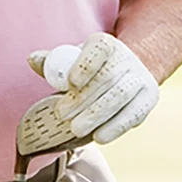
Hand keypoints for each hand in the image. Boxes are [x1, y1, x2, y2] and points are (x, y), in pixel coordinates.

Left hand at [29, 32, 158, 144]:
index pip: (98, 49)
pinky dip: (116, 127)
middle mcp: (126, 57)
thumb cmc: (90, 68)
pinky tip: (99, 137)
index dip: (86, 65)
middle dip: (84, 98)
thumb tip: (33, 60)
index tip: (71, 82)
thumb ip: (53, 62)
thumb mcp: (72, 60)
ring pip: (120, 96)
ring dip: (97, 114)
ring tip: (75, 129)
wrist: (127, 71)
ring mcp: (140, 77)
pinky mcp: (149, 98)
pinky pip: (134, 114)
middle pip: (107, 77)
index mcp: (105, 43)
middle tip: (62, 114)